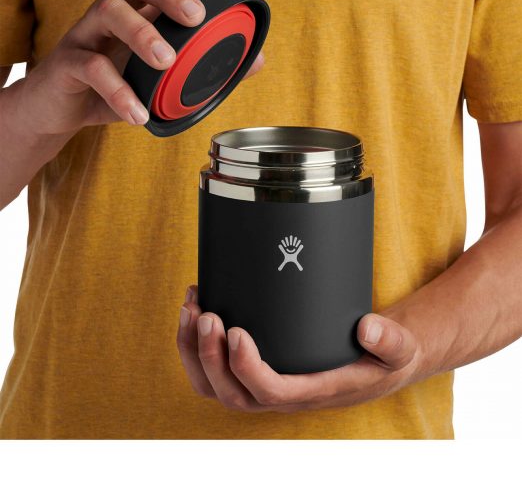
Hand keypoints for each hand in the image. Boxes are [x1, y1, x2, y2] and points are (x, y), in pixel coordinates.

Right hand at [15, 0, 263, 137]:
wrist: (61, 111)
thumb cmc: (117, 85)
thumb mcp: (167, 77)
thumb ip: (209, 66)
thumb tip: (257, 60)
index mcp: (146, 9)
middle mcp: (118, 10)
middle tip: (197, 16)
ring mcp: (90, 32)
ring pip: (110, 10)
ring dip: (142, 33)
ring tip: (166, 62)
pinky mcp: (69, 61)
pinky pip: (91, 67)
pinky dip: (118, 91)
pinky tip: (138, 113)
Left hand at [177, 285, 421, 412]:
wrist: (373, 361)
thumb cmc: (382, 356)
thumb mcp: (398, 348)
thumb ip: (390, 340)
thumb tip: (369, 327)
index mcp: (313, 391)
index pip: (272, 392)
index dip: (247, 368)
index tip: (236, 330)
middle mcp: (281, 393)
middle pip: (231, 393)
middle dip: (209, 356)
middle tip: (206, 313)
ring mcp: (263, 384)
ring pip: (213, 386)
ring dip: (193, 350)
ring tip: (191, 307)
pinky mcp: (253, 368)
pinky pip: (214, 368)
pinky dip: (195, 343)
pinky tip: (196, 307)